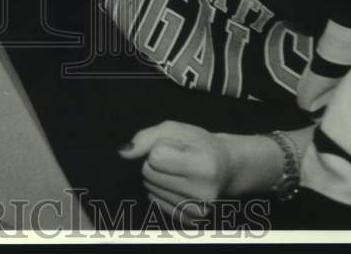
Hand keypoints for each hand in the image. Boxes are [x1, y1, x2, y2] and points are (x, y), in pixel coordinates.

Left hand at [119, 121, 233, 225]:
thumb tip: (123, 153)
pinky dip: (160, 191)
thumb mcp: (175, 129)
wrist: (226, 167)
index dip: (161, 146)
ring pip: (150, 189)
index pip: (155, 157)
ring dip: (158, 177)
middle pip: (149, 174)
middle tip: (179, 159)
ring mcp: (197, 210)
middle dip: (156, 163)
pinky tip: (178, 185)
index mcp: (205, 167)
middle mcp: (203, 193)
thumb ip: (146, 138)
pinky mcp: (190, 220)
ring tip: (180, 171)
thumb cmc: (198, 143)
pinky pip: (155, 202)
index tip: (180, 147)